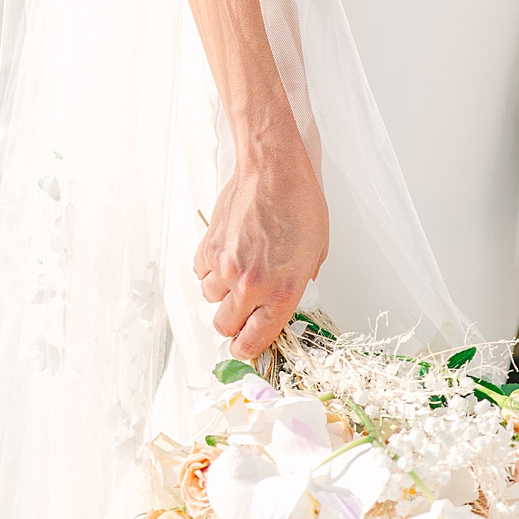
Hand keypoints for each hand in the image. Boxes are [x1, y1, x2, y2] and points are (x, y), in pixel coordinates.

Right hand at [194, 141, 328, 360]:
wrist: (273, 169)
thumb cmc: (299, 202)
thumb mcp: (316, 250)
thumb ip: (299, 283)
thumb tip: (285, 300)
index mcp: (282, 291)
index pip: (255, 340)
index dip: (248, 348)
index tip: (247, 345)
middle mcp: (250, 285)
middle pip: (226, 327)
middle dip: (234, 322)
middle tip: (244, 307)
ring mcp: (226, 267)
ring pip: (211, 300)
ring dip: (222, 292)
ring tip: (239, 269)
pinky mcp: (209, 248)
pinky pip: (201, 273)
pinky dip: (211, 269)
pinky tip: (228, 254)